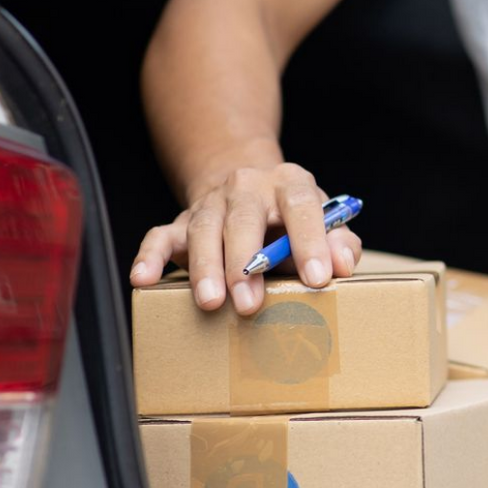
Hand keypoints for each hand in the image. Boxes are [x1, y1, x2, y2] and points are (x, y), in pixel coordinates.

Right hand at [125, 161, 362, 314]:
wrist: (247, 186)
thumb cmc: (292, 218)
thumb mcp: (324, 222)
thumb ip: (339, 242)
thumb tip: (344, 265)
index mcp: (289, 183)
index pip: (302, 206)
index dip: (311, 241)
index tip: (318, 278)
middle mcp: (248, 187)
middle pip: (244, 220)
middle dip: (245, 264)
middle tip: (249, 304)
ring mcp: (211, 203)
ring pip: (204, 230)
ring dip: (206, 267)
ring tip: (211, 303)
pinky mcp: (181, 221)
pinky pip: (159, 236)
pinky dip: (149, 256)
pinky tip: (143, 279)